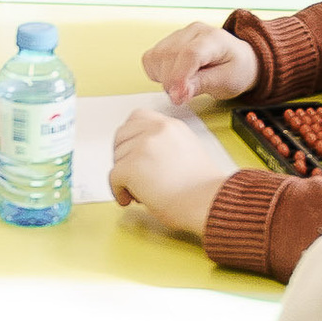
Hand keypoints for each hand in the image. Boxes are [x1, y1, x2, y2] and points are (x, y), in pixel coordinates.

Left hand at [106, 105, 232, 235]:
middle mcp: (156, 130)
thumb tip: (143, 157)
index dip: (130, 136)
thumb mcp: (188, 151)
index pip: (138, 117)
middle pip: (121, 135)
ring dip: (123, 177)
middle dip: (122, 156)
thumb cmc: (203, 188)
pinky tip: (130, 199)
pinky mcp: (132, 166)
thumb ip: (165, 145)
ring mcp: (143, 146)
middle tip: (130, 175)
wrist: (209, 203)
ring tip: (139, 192)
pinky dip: (118, 191)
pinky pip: (113, 177)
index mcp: (171, 126)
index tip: (131, 152)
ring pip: (117, 158)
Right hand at [141, 21, 258, 104]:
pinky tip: (173, 76)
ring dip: (164, 78)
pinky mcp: (167, 42)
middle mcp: (194, 31)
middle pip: (170, 56)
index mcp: (213, 38)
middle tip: (184, 95)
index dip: (180, 77)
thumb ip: (203, 84)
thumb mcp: (226, 82)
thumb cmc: (235, 69)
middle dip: (172, 82)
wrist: (237, 60)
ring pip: (157, 57)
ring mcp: (179, 34)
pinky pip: (150, 58)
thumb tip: (180, 92)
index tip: (177, 96)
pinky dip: (157, 72)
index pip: (190, 54)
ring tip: (183, 84)